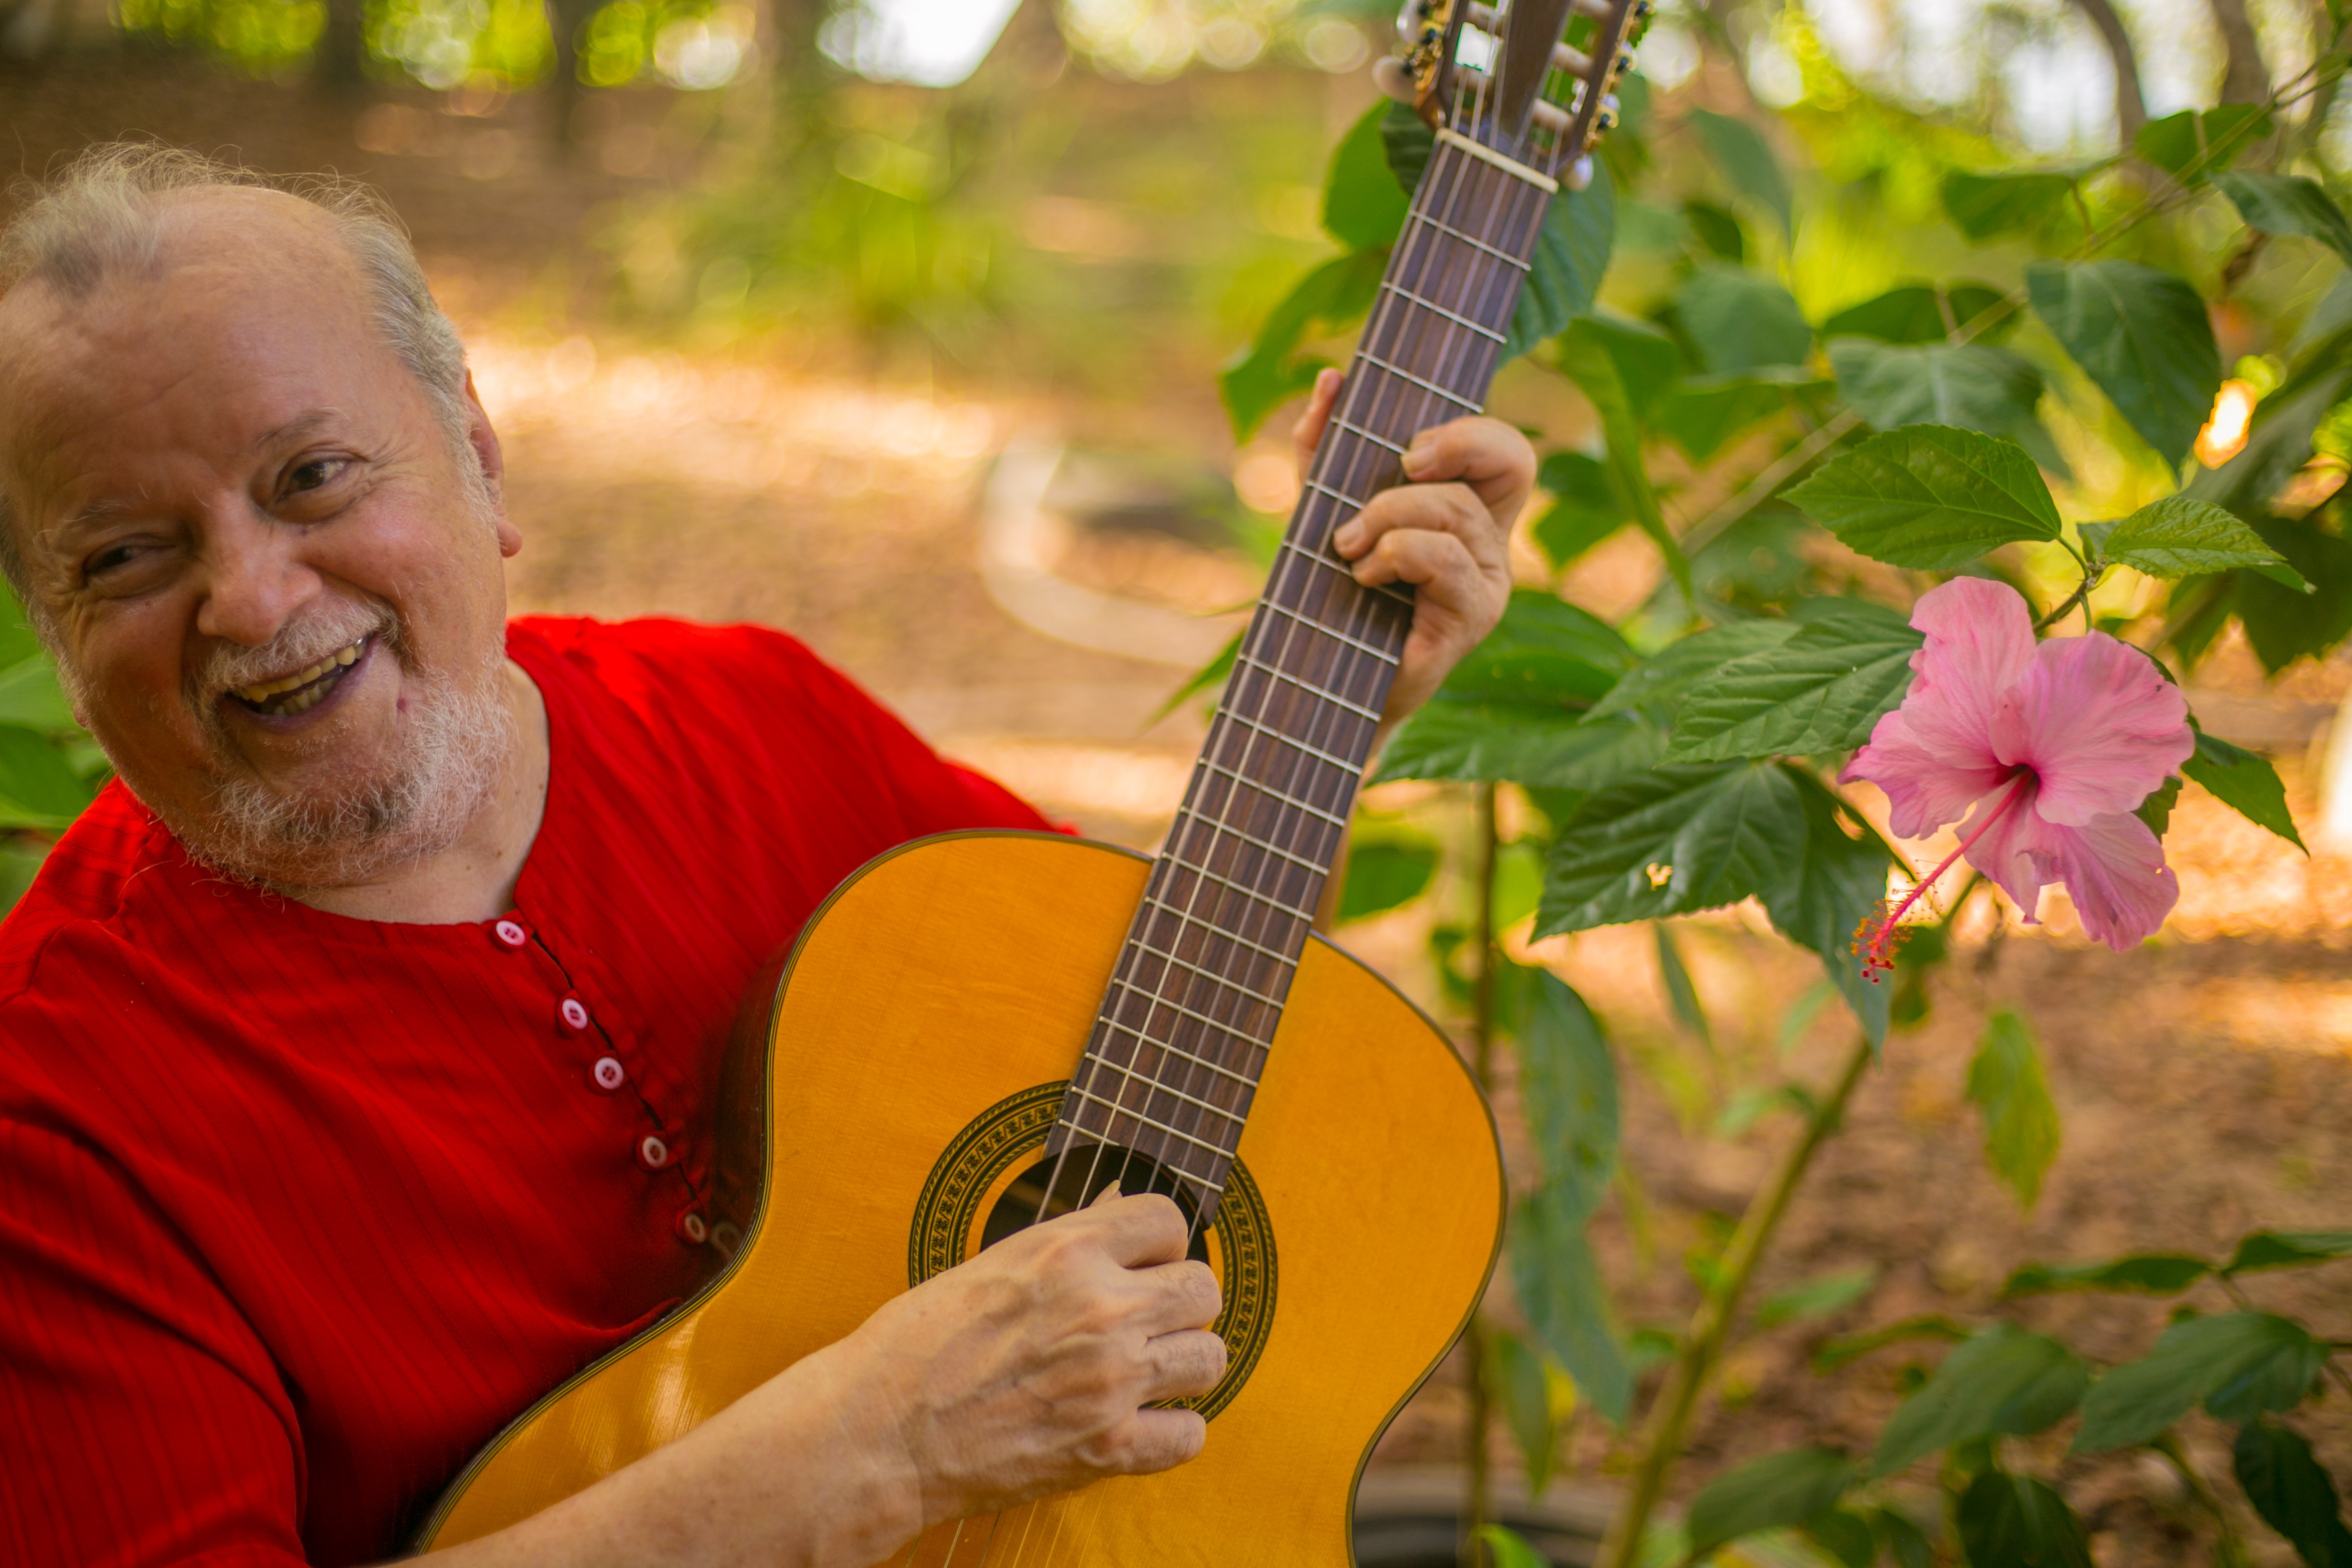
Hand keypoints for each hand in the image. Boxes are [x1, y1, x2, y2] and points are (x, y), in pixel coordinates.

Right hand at [853, 1191, 1224, 1528]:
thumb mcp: (994, 1264)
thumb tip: (1120, 1221)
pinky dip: (1169, 1433)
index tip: (1144, 1263)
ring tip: (1147, 1371)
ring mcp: (1109, 1381)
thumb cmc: (918, 1346)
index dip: (1159, 1243)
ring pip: (1210, 1358)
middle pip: (1203, 1288)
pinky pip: (1189, 1435)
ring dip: (1183, 1364)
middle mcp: (1099, 1309)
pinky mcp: (1107, 1448)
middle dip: (1180, 1303)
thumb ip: (1068, 1246)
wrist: (879, 1432)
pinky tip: (1137, 1423)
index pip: (1168, 1219)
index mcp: (1066, 1250)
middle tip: (1149, 1320)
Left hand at [1290, 367, 1532, 724]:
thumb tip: (1328, 380)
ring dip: (1389, 514)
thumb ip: (1325, 450)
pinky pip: (1444, 558)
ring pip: (1456, 510)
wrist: (1322, 686)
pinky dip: (1396, 553)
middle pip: (1505, 462)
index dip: (1473, 432)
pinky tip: (1365, 575)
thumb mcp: (1323, 510)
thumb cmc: (1332, 597)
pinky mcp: (1472, 617)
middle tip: (1394, 473)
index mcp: (1469, 512)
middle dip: (1446, 449)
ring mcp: (1488, 582)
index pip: (1507, 451)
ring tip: (1348, 547)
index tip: (1410, 446)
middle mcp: (1491, 544)